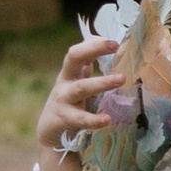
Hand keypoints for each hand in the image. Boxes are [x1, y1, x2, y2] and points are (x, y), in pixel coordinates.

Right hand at [36, 32, 116, 156]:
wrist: (50, 130)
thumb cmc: (69, 102)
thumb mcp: (76, 81)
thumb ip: (87, 63)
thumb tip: (102, 39)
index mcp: (69, 72)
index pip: (78, 51)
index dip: (94, 44)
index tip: (115, 42)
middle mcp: (65, 82)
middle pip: (74, 59)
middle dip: (93, 50)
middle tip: (116, 48)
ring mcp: (63, 100)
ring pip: (81, 87)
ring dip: (101, 82)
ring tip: (121, 79)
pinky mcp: (65, 119)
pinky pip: (81, 119)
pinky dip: (94, 119)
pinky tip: (107, 119)